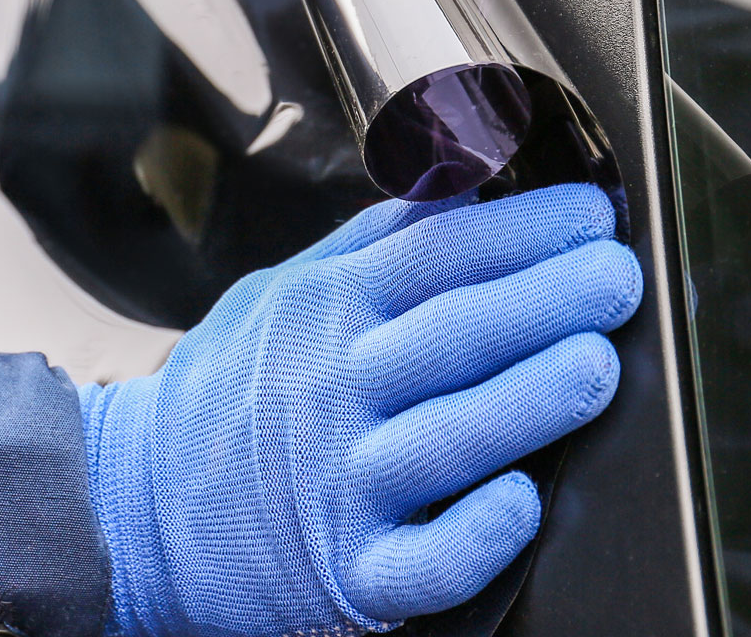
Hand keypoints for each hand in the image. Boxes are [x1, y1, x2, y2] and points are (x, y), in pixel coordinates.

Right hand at [78, 184, 642, 636]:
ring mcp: (340, 485)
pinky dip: (477, 533)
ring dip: (532, 399)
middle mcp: (333, 392)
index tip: (591, 216)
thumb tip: (467, 176)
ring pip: (451, 439)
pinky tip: (523, 500)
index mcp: (325, 312)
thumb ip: (375, 239)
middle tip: (616, 277)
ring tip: (595, 363)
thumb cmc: (230, 394)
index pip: (437, 254)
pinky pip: (424, 562)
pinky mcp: (349, 574)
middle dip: (548, 298)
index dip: (523, 229)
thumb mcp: (283, 290)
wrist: (134, 508)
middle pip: (454, 334)